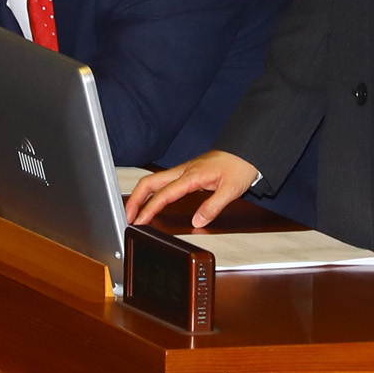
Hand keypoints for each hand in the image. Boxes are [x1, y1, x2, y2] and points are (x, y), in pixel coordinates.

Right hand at [125, 150, 258, 227]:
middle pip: (149, 182)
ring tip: (134, 211)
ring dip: (140, 194)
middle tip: (127, 216)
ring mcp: (183, 170)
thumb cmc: (239, 167)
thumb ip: (212, 207)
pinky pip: (163, 181)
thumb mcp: (231, 190)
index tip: (139, 220)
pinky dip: (151, 191)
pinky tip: (151, 200)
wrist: (246, 152)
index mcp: (192, 175)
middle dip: (134, 199)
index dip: (149, 208)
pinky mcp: (186, 172)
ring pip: (153, 180)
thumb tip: (197, 221)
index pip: (164, 194)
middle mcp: (183, 171)